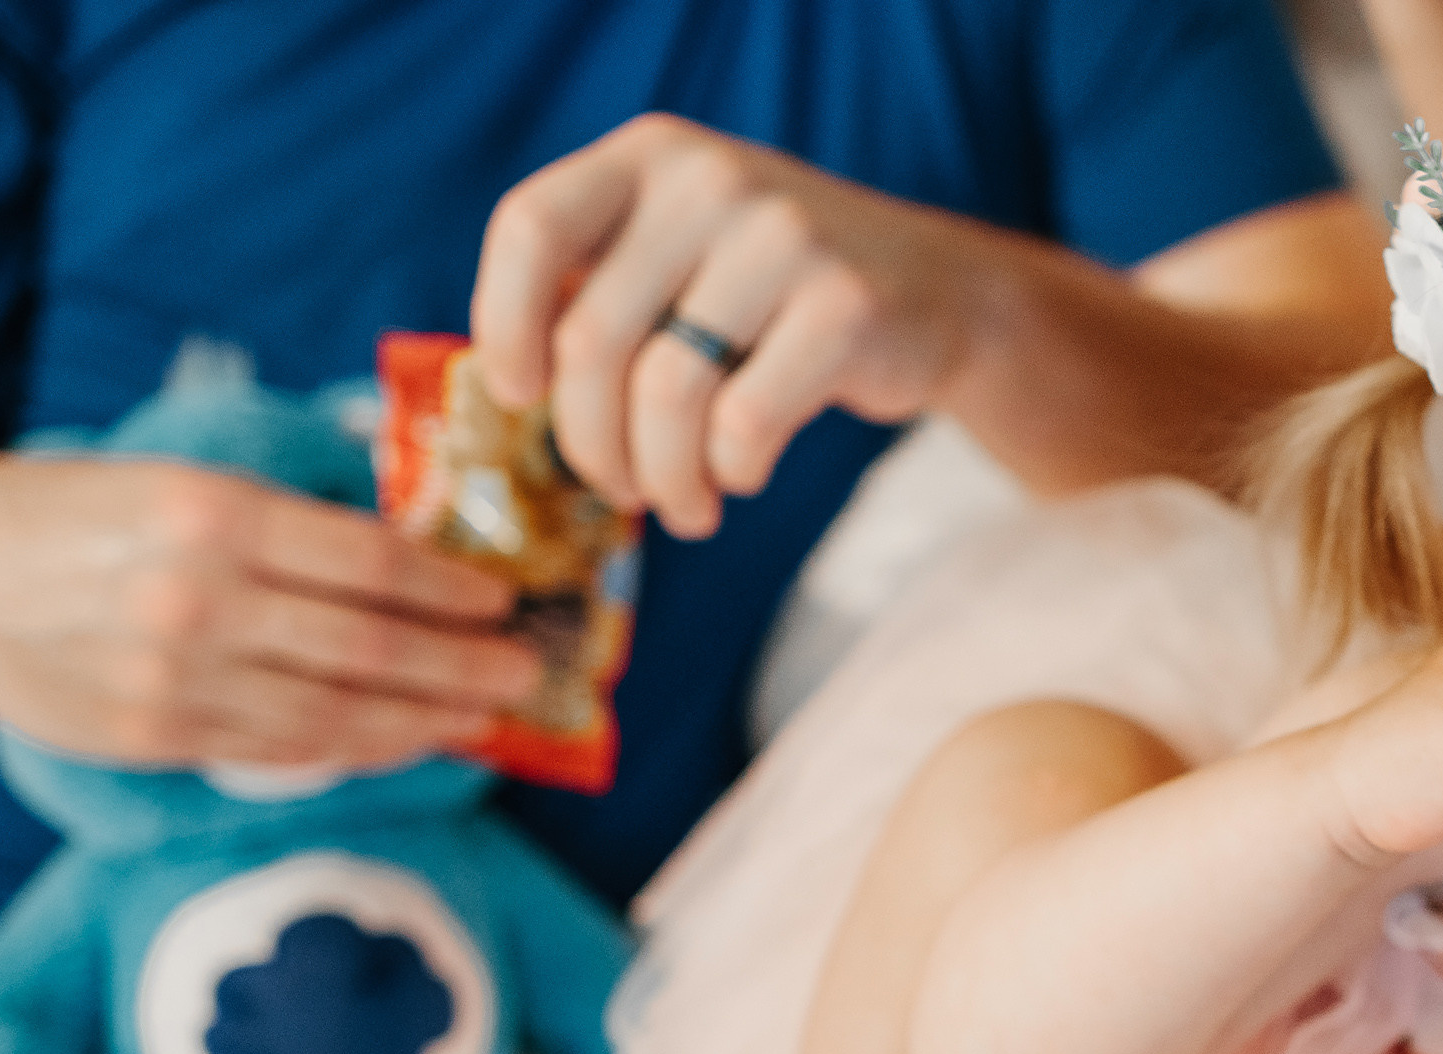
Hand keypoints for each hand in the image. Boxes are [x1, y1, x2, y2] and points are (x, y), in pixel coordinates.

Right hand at [0, 457, 538, 766]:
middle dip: (466, 667)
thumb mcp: (185, 480)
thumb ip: (291, 520)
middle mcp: (201, 599)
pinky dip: (350, 748)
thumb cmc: (86, 514)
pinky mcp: (154, 734)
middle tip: (526, 674)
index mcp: (217, 514)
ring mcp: (177, 678)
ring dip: (424, 722)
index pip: (375, 563)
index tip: (504, 602)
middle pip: (374, 648)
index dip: (456, 591)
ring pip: (337, 715)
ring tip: (478, 718)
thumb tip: (410, 552)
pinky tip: (397, 741)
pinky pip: (279, 749)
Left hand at [474, 113, 975, 538]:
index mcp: (651, 156)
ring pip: (667, 393)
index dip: (505, 324)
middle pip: (593, 340)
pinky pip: (747, 421)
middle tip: (619, 491)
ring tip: (683, 508)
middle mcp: (710, 180)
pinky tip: (742, 473)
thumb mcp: (682, 256)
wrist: (937, 293)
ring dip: (663, 477)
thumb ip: (601, 290)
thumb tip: (509, 392)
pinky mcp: (846, 307)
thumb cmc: (777, 298)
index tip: (520, 395)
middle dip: (593, 444)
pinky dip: (732, 470)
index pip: (533, 228)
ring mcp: (784, 237)